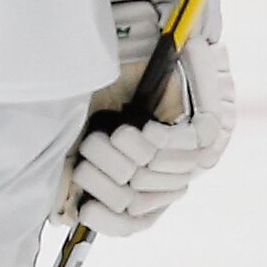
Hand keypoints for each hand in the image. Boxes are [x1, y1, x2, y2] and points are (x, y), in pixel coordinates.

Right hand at [69, 0, 234, 235]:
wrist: (135, 45)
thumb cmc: (101, 90)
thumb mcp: (79, 133)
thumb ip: (71, 171)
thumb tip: (63, 217)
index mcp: (139, 180)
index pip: (133, 221)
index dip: (109, 221)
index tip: (86, 211)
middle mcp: (165, 174)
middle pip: (133, 200)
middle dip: (105, 176)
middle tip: (90, 147)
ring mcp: (186, 156)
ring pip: (150, 175)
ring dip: (124, 153)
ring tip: (111, 129)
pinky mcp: (203, 132)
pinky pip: (174, 150)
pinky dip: (152, 141)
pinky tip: (142, 128)